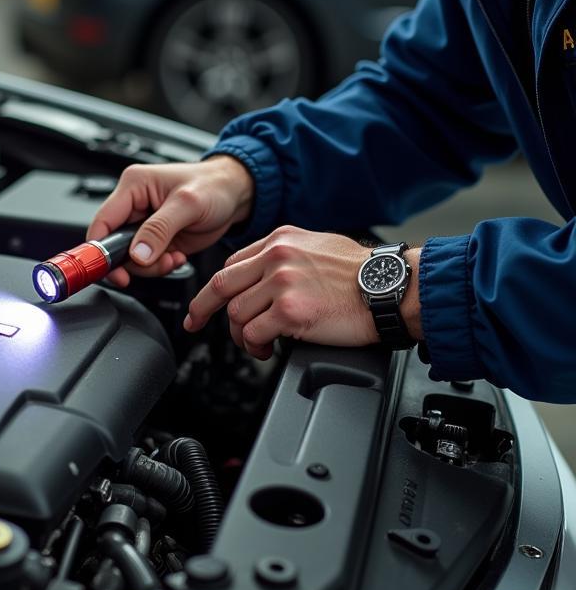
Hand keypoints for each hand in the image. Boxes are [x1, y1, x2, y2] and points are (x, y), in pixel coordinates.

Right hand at [86, 156, 254, 286]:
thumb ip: (159, 229)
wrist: (236, 195)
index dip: (101, 249)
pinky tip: (177, 257)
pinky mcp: (156, 240)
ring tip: (173, 257)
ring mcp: (144, 225)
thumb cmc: (214, 186)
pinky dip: (161, 267)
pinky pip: (146, 263)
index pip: (103, 221)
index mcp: (133, 186)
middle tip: (156, 264)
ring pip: (130, 258)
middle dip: (134, 262)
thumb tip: (137, 254)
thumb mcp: (188, 204)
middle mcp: (134, 205)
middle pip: (114, 244)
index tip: (112, 271)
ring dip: (151, 266)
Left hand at [183, 225, 379, 359]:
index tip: (205, 302)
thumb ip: (285, 256)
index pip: (231, 264)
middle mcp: (276, 257)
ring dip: (240, 335)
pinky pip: (253, 333)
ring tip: (256, 343)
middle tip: (196, 324)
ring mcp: (282, 283)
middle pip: (221, 285)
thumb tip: (262, 276)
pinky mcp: (290, 312)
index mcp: (279, 240)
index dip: (215, 287)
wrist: (393, 288)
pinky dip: (255, 346)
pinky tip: (266, 349)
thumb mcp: (317, 246)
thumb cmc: (362, 274)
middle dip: (202, 309)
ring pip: (235, 313)